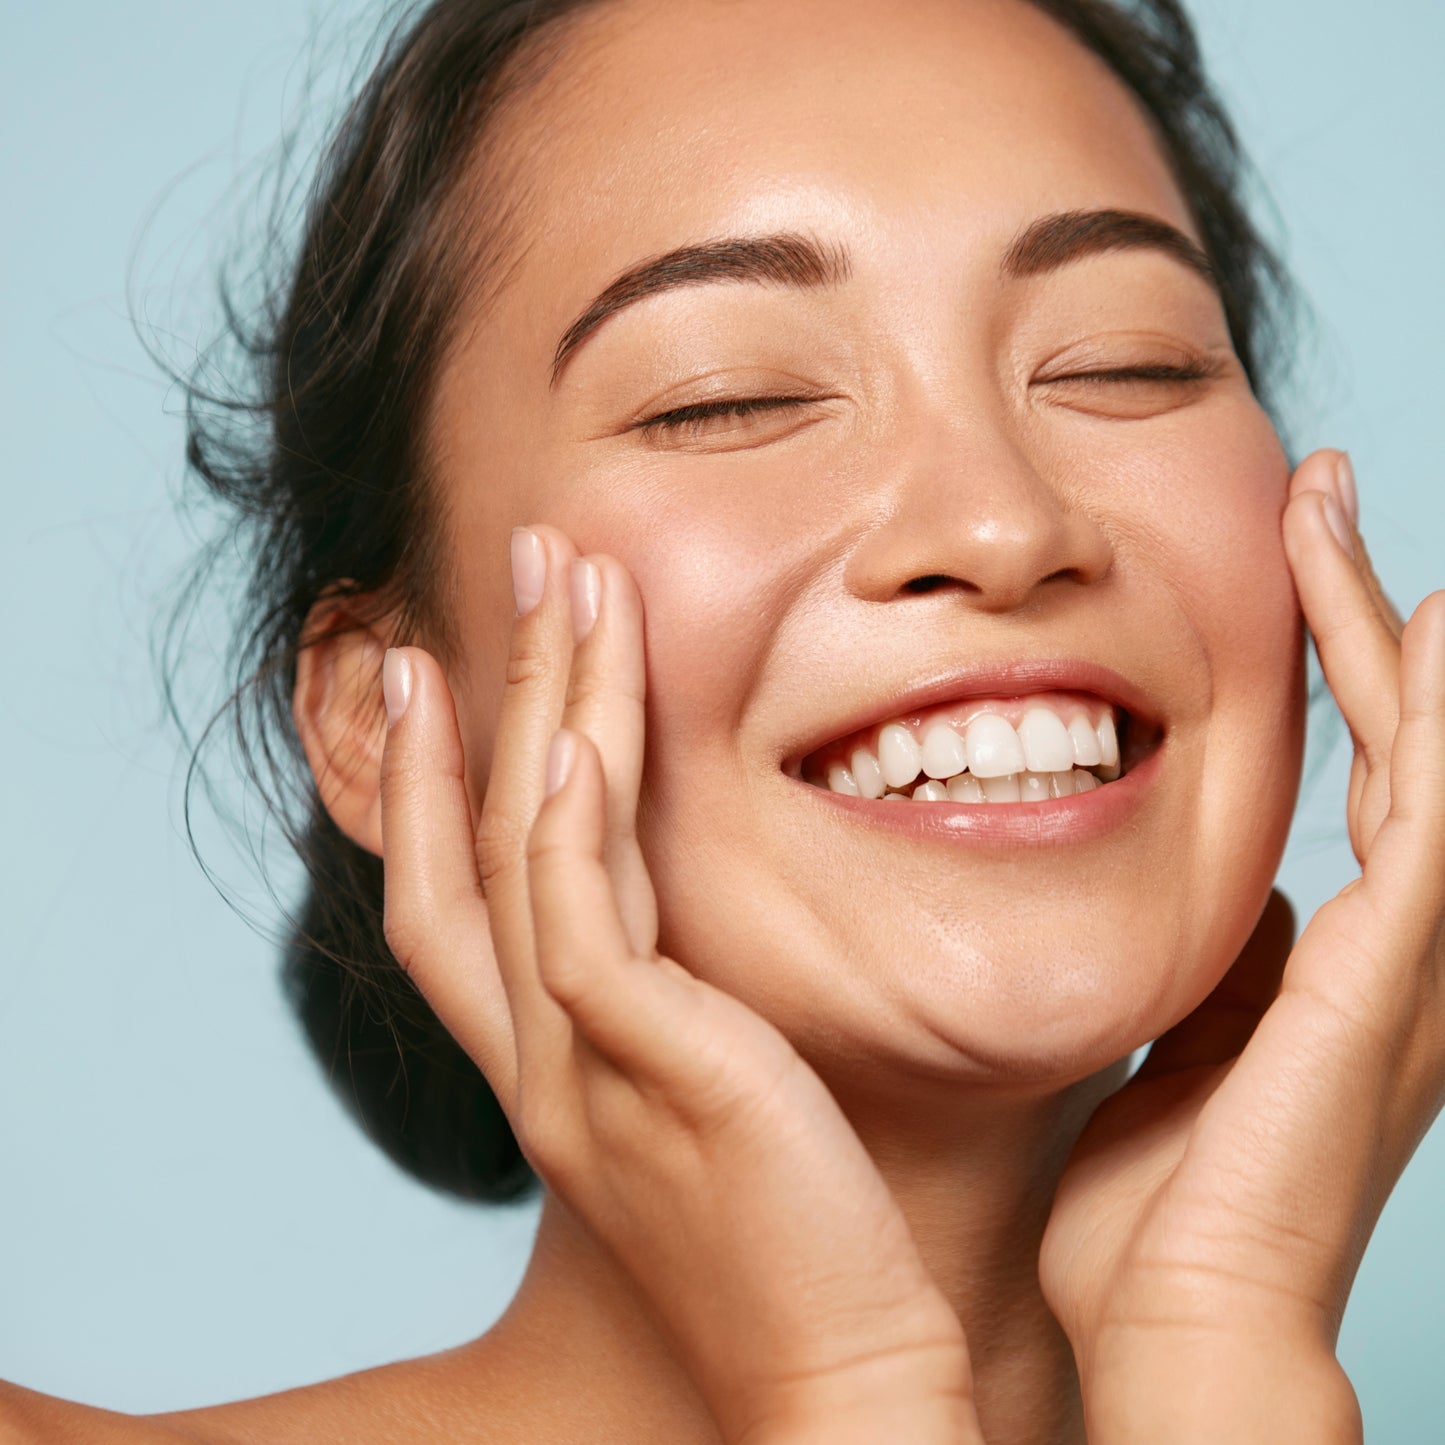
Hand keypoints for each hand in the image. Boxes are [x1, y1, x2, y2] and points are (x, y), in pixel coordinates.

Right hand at [377, 527, 977, 1443]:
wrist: (837, 1374)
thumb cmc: (801, 1236)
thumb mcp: (718, 1096)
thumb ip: (691, 1007)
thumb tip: (726, 923)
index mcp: (553, 1061)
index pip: (454, 898)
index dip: (430, 781)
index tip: (437, 671)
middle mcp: (539, 1058)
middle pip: (478, 843)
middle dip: (489, 695)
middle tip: (517, 569)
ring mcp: (578, 1069)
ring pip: (527, 855)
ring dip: (542, 707)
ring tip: (564, 581)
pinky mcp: (651, 1076)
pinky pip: (583, 930)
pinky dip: (569, 828)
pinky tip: (583, 738)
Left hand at [1040, 450, 1444, 1442]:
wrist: (1181, 1318)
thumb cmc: (1162, 1208)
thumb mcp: (1183, 1054)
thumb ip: (1215, 977)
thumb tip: (1235, 905)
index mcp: (1330, 953)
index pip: (1339, 773)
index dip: (1318, 669)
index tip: (1275, 572)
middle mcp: (1388, 939)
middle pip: (1390, 732)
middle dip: (1356, 609)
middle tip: (1316, 492)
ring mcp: (1404, 951)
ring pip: (1419, 742)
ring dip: (1376, 619)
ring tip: (1330, 503)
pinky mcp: (1390, 965)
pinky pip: (1427, 805)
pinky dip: (1431, 704)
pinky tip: (1425, 609)